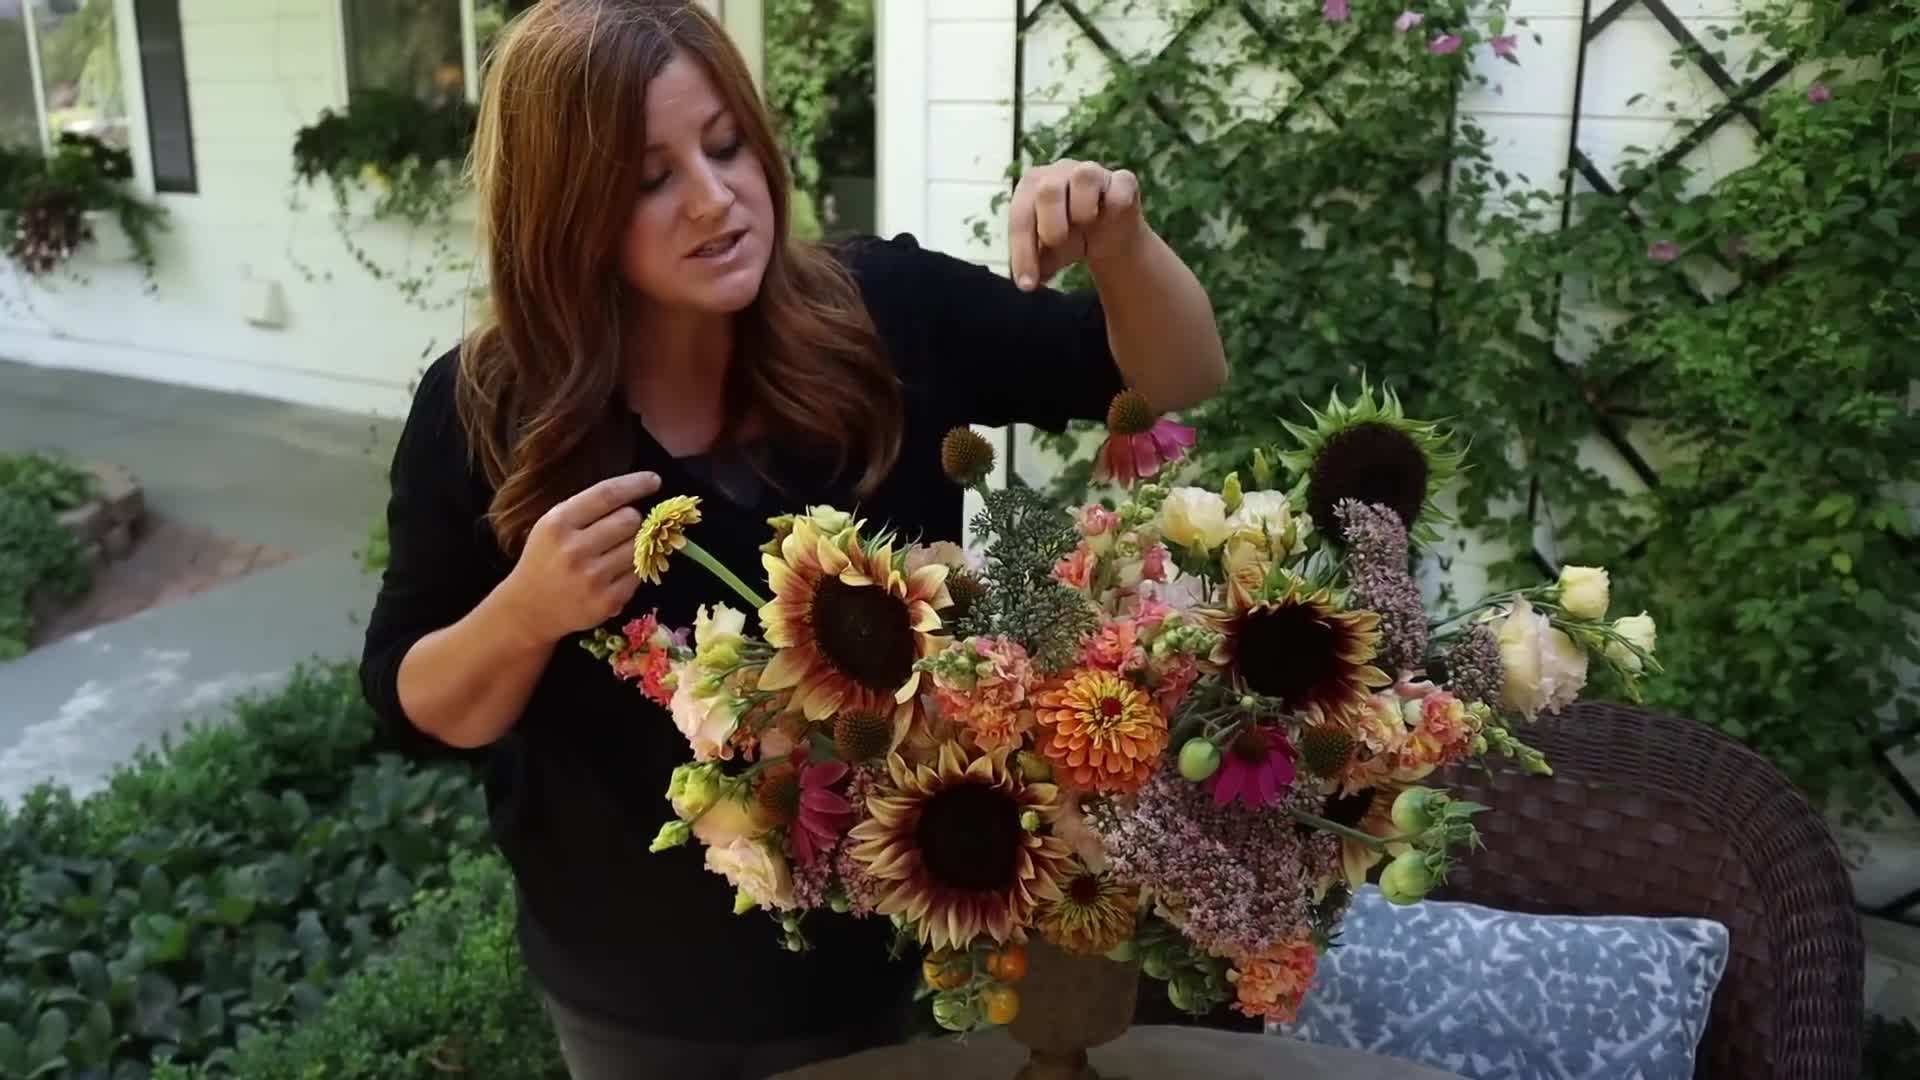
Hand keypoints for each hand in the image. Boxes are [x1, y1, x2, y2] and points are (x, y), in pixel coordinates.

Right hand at [494, 471, 659, 644]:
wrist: (528, 609)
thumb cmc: (545, 559)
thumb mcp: (552, 526)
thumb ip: (586, 509)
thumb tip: (635, 493)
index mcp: (558, 524)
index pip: (607, 494)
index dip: (635, 484)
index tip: (654, 480)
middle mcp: (574, 550)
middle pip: (629, 519)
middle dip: (630, 520)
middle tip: (618, 529)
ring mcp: (592, 578)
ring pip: (638, 546)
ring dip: (633, 545)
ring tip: (613, 553)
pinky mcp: (607, 601)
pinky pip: (639, 573)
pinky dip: (632, 570)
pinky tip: (614, 573)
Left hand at [1008, 158, 1146, 290]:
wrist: (1108, 235)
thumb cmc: (1069, 239)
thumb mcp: (1047, 254)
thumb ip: (1034, 263)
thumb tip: (1027, 282)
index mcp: (1032, 186)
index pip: (1021, 216)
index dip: (1022, 252)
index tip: (1027, 285)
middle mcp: (1059, 172)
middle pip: (1048, 190)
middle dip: (1051, 226)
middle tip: (1058, 243)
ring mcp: (1092, 172)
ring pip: (1085, 175)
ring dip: (1082, 208)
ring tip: (1085, 223)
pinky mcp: (1123, 180)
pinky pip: (1120, 187)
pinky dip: (1115, 205)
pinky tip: (1111, 219)